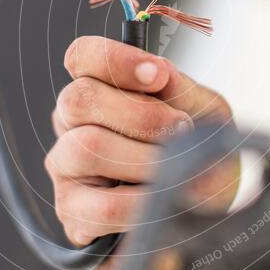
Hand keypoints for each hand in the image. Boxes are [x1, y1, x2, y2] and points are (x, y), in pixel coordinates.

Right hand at [45, 36, 234, 269]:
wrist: (204, 205)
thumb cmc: (194, 148)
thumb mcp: (202, 111)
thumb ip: (179, 88)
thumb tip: (159, 70)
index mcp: (98, 88)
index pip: (81, 57)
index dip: (115, 60)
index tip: (159, 76)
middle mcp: (72, 123)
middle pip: (79, 99)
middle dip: (141, 115)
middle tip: (182, 129)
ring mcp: (65, 167)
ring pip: (88, 148)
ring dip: (145, 159)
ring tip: (177, 169)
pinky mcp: (73, 213)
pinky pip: (103, 207)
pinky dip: (144, 204)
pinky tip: (163, 202)